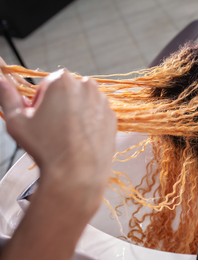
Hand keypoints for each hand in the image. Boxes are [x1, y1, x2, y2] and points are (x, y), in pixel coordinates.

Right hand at [0, 67, 116, 212]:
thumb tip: (1, 80)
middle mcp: (87, 86)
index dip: (40, 102)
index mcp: (62, 81)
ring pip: (83, 102)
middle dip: (58, 105)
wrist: (77, 174)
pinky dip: (89, 123)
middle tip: (53, 127)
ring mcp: (103, 102)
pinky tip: (81, 139)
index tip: (40, 117)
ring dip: (75, 113)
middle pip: (67, 91)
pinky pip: (97, 115)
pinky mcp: (113, 117)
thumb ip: (7, 96)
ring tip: (67, 135)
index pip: (47, 84)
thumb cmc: (47, 148)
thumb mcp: (17, 121)